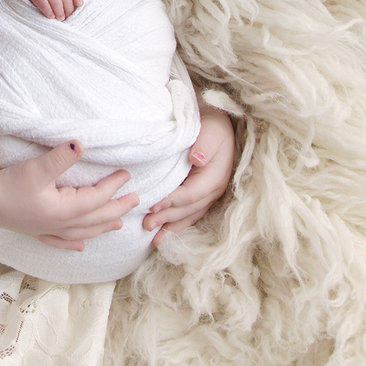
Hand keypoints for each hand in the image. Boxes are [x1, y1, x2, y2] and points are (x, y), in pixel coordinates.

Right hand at [0, 141, 138, 250]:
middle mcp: (61, 224)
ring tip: (118, 225)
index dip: (114, 186)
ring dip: (102, 227)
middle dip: (117, 209)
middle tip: (136, 201)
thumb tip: (81, 144)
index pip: (98, 198)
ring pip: (84, 232)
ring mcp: (49, 230)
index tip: (127, 174)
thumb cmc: (10, 184)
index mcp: (65, 209)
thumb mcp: (37, 168)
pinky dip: (74, 244)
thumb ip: (61, 157)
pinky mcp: (37, 231)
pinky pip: (62, 242)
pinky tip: (81, 247)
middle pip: (97, 218)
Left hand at [144, 105, 234, 243]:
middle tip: (146, 225)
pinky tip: (165, 234)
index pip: (191, 195)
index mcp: (215, 177)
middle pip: (188, 210)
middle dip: (167, 219)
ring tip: (154, 240)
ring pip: (189, 216)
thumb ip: (204, 145)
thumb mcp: (210, 131)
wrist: (219, 126)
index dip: (171, 202)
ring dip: (171, 227)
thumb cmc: (212, 128)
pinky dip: (177, 224)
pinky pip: (190, 214)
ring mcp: (210, 196)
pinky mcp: (203, 196)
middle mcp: (214, 191)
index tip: (152, 206)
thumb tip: (197, 159)